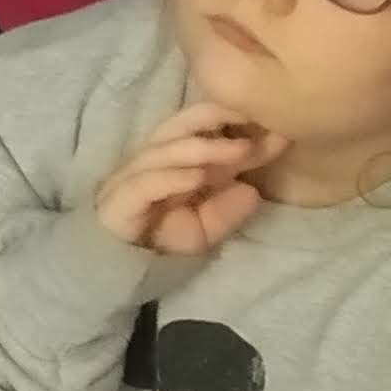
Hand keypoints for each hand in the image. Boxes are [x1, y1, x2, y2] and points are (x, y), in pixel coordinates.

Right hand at [93, 100, 286, 256]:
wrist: (120, 272)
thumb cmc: (162, 240)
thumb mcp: (205, 228)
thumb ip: (227, 211)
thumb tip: (252, 191)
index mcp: (172, 158)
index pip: (200, 127)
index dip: (233, 120)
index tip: (272, 123)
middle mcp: (151, 160)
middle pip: (178, 127)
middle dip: (217, 118)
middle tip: (256, 120)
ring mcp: (131, 178)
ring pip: (164, 151)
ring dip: (204, 148)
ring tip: (241, 150)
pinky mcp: (119, 201)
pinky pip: (145, 183)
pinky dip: (173, 177)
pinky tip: (199, 176)